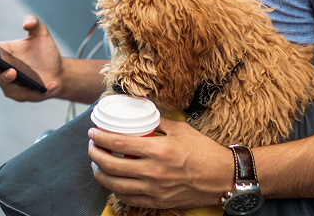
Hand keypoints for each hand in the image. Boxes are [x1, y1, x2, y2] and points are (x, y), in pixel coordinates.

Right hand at [0, 14, 63, 101]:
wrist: (58, 71)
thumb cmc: (44, 52)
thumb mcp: (41, 34)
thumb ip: (34, 24)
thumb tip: (27, 23)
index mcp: (3, 52)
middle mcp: (2, 68)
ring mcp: (9, 84)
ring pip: (4, 82)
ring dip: (7, 77)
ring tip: (14, 72)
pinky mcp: (21, 95)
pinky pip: (28, 94)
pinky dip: (39, 90)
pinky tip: (51, 84)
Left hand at [87, 116, 233, 209]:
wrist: (221, 177)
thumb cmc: (203, 151)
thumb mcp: (181, 129)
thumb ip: (159, 121)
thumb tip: (143, 111)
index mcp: (159, 150)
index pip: (119, 143)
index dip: (101, 137)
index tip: (93, 132)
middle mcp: (154, 172)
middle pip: (112, 165)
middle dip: (95, 155)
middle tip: (91, 147)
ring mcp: (154, 190)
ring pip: (116, 185)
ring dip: (101, 174)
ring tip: (96, 165)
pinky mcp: (158, 202)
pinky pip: (129, 199)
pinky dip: (116, 190)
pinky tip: (113, 182)